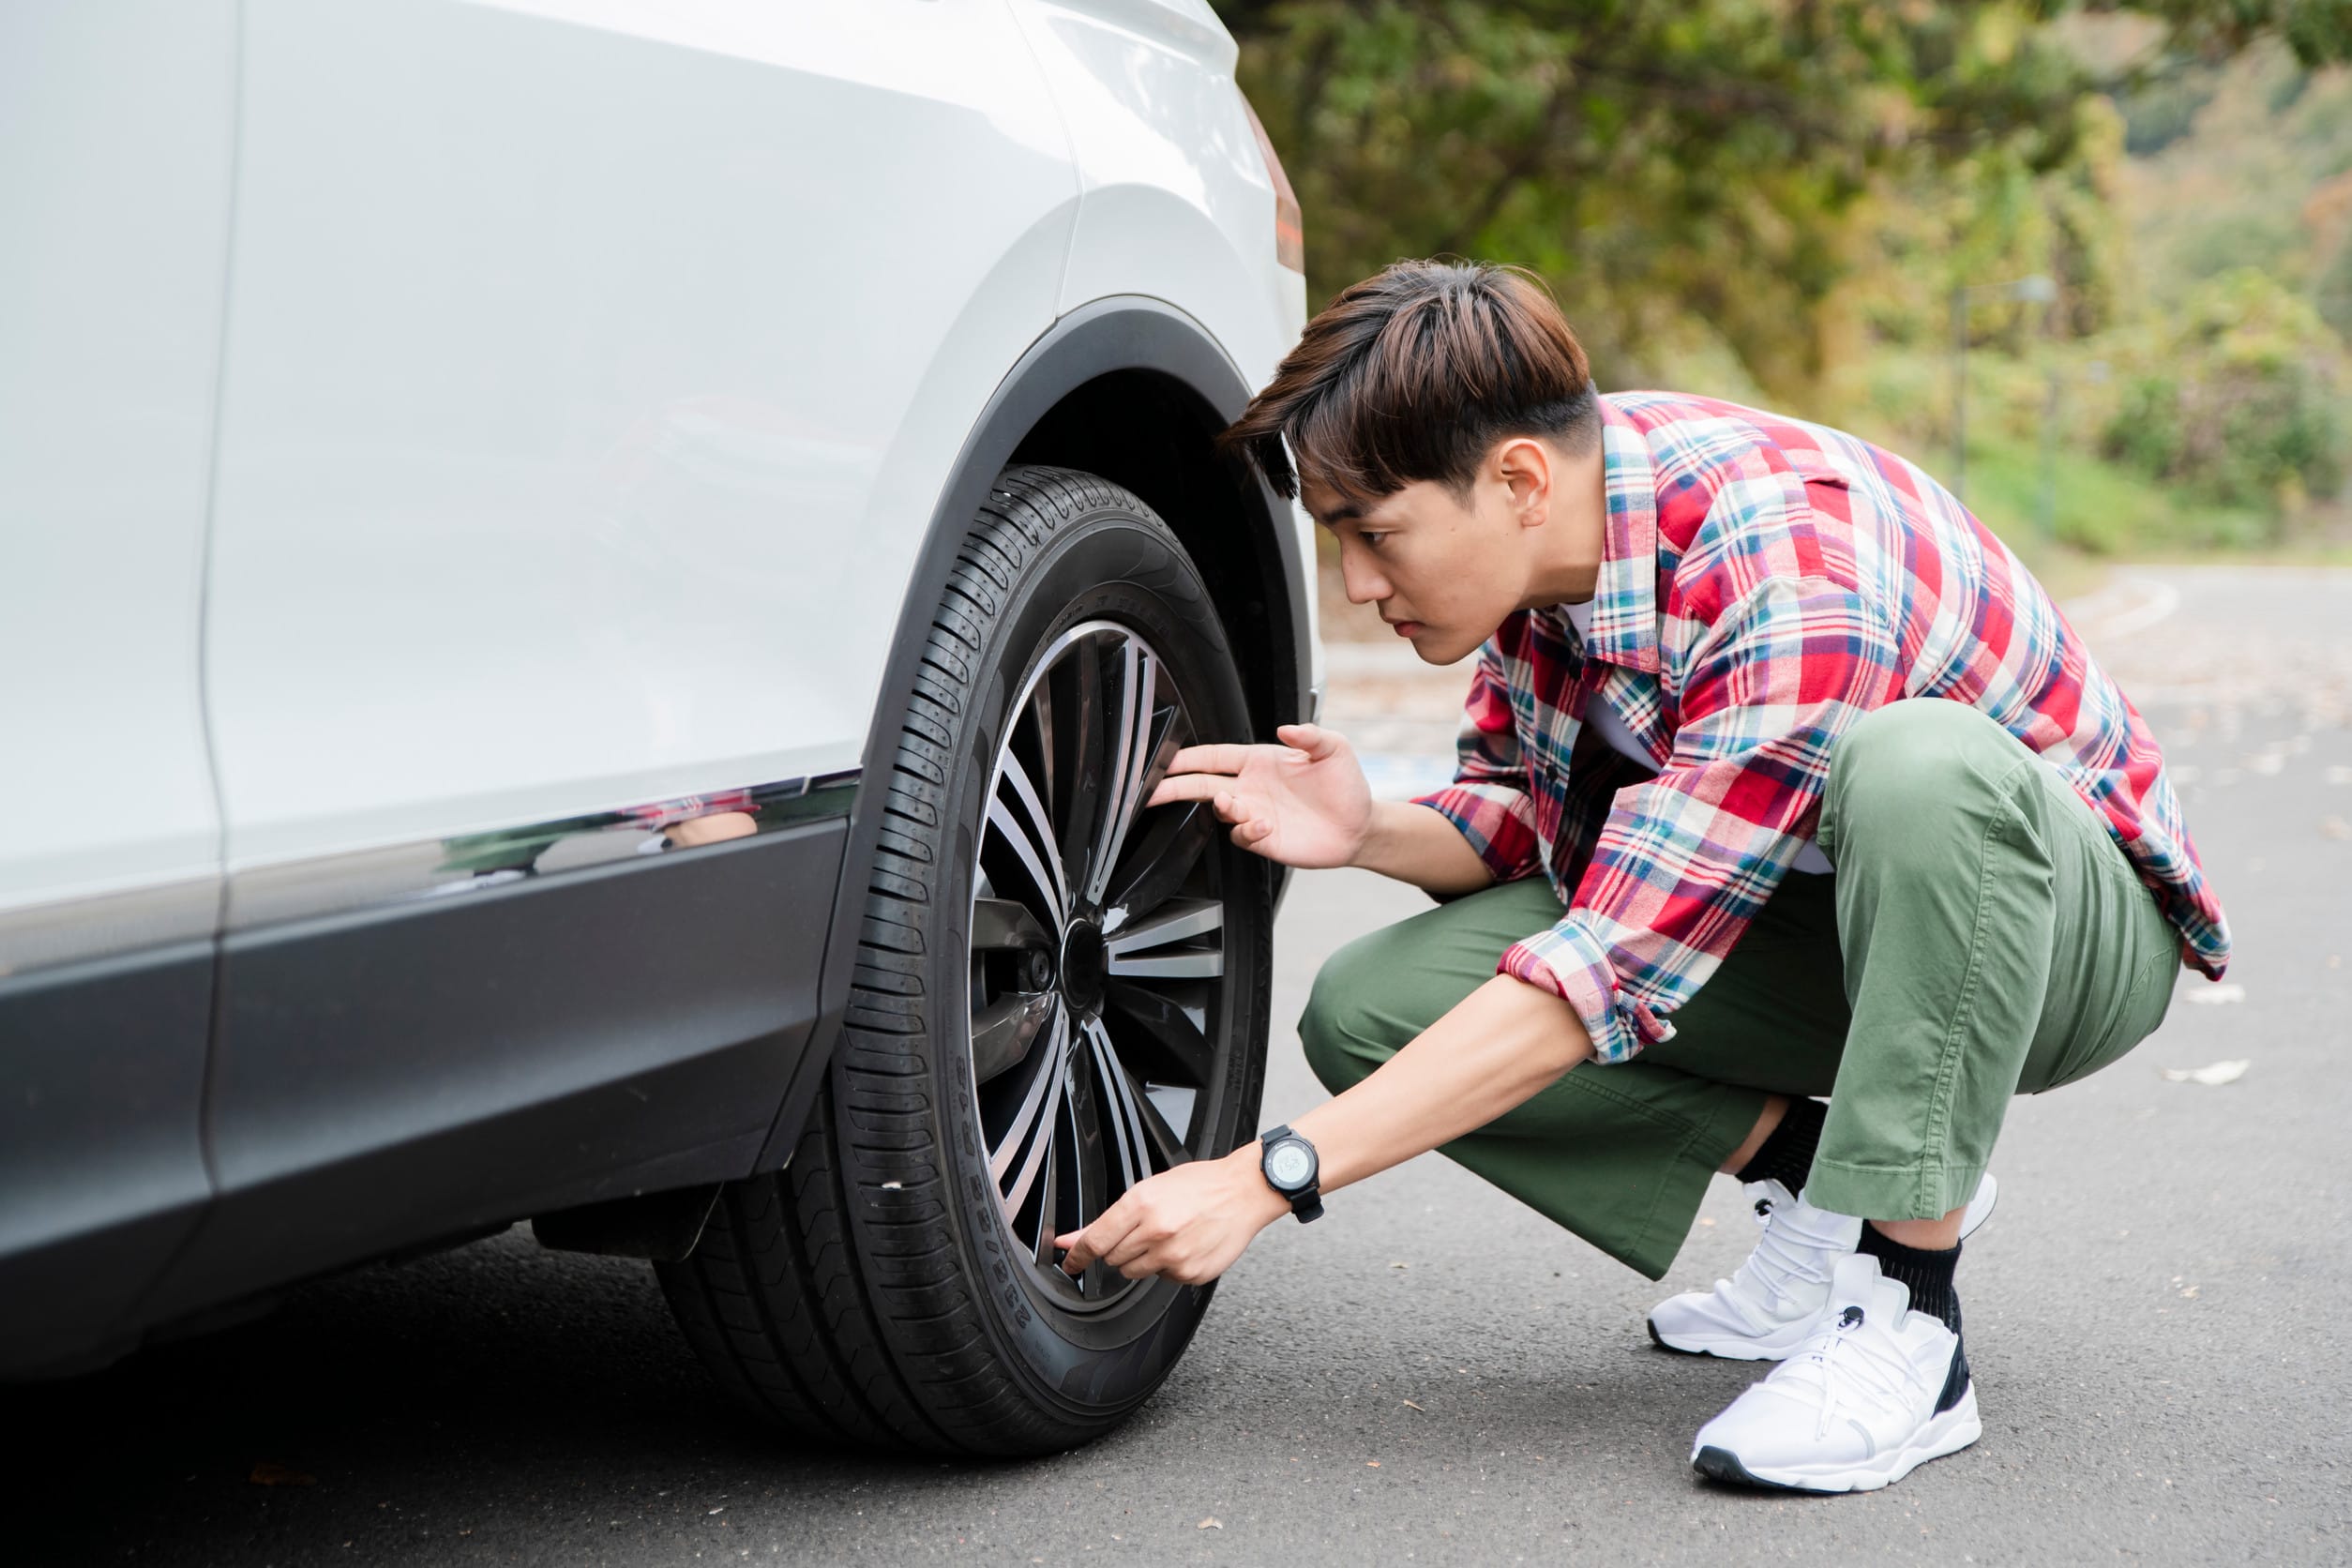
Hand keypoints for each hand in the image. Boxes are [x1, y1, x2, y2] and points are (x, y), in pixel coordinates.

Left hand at [1053, 1146, 1290, 1284]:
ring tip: (1167, 1236)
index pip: (1095, 1241)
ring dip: (1142, 1259)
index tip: (1070, 1263)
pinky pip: (1163, 1278)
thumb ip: (1110, 1218)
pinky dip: (1168, 1266)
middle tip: (1142, 1230)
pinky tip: (1185, 1246)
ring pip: (1135, 1272)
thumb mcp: (1150, 1188)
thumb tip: (1074, 1238)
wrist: (1244, 1192)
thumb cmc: (1200, 1185)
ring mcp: (1174, 1257)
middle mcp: (1156, 1232)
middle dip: (1120, 1247)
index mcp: (1141, 1205)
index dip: (1077, 1256)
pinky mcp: (1190, 1274)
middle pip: (1113, 1259)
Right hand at [1144, 722, 1372, 869]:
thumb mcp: (1335, 749)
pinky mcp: (1263, 839)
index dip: (1189, 758)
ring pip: (1219, 811)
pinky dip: (1246, 830)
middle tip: (1153, 792)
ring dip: (1222, 807)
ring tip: (1234, 804)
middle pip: (1202, 785)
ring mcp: (1255, 813)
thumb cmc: (1346, 785)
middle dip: (1174, 787)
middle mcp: (1252, 788)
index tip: (1167, 761)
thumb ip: (1310, 735)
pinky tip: (1265, 825)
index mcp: (1261, 761)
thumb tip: (1285, 728)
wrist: (1360, 827)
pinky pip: (1240, 836)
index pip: (1215, 756)